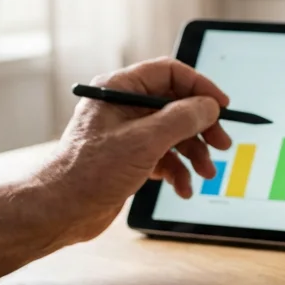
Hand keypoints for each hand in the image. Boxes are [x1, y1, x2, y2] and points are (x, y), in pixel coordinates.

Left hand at [36, 58, 232, 244]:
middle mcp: (122, 108)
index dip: (199, 87)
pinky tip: (183, 188)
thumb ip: (182, 118)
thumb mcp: (145, 140)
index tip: (221, 106)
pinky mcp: (129, 159)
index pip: (169, 73)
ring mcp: (126, 135)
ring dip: (194, 154)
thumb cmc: (90, 172)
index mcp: (119, 90)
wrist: (62, 211)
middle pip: (175, 106)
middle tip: (222, 144)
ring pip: (173, 135)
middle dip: (201, 127)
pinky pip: (163, 158)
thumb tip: (209, 106)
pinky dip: (177, 172)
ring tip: (206, 173)